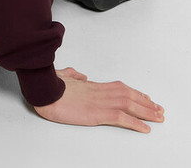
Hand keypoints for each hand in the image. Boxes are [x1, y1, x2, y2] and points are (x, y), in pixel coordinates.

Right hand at [34, 67, 164, 132]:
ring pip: (129, 104)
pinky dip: (135, 123)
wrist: (42, 90)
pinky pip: (120, 118)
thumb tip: (81, 75)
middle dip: (146, 103)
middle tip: (159, 109)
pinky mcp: (96, 113)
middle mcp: (98, 92)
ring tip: (159, 117)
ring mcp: (98, 102)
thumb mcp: (63, 76)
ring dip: (147, 112)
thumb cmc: (49, 85)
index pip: (119, 87)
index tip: (145, 97)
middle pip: (128, 95)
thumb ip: (73, 75)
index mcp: (91, 85)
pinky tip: (145, 128)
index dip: (134, 92)